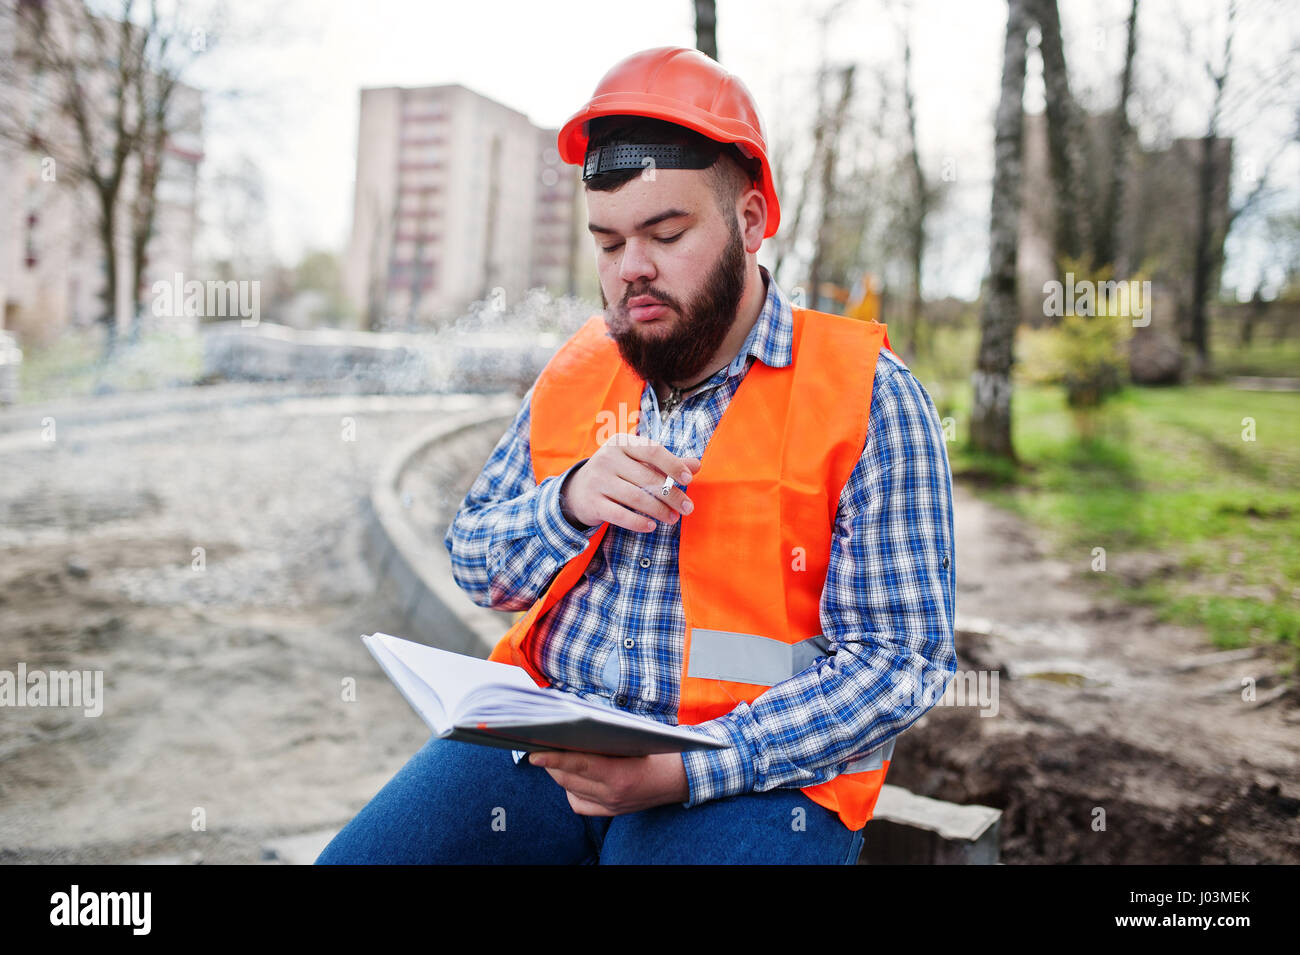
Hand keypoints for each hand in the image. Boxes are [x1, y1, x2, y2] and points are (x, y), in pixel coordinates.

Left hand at [528, 750, 689, 815]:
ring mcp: (610, 807)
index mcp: (620, 776)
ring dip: (559, 772)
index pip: (579, 765)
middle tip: (542, 743)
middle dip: (552, 761)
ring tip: (555, 754)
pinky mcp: (609, 812)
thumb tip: (572, 729)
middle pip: (568, 778)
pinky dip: (571, 787)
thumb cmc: (659, 750)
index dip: (554, 759)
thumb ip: (604, 737)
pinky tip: (574, 774)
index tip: (535, 754)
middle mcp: (613, 796)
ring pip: (570, 789)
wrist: (680, 778)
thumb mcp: (635, 738)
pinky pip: (578, 802)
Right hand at [561, 434, 701, 533]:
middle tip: (687, 508)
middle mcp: (607, 458)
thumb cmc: (617, 473)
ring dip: (659, 510)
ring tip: (673, 518)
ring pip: (636, 497)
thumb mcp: (637, 462)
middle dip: (671, 495)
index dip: (672, 464)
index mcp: (621, 443)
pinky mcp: (592, 503)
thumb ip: (667, 463)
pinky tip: (652, 526)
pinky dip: (638, 522)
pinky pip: (620, 515)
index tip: (688, 478)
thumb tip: (696, 464)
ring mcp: (598, 480)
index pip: (652, 450)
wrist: (578, 489)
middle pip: (647, 478)